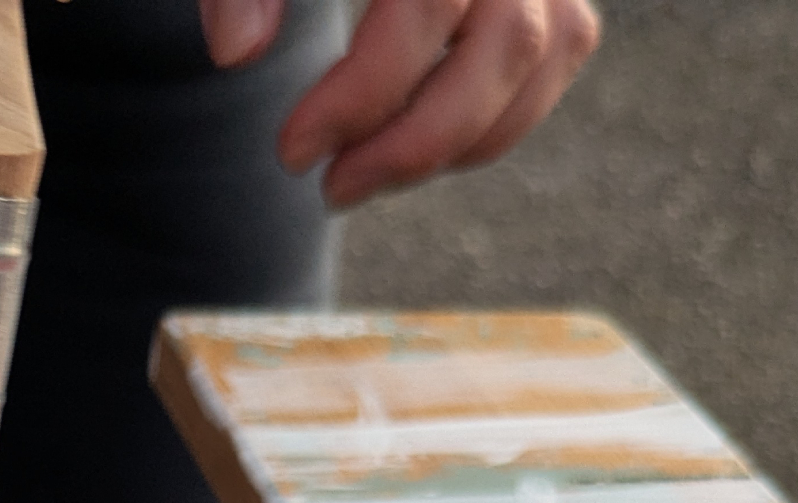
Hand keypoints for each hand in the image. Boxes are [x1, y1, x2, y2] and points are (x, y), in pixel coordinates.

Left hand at [201, 0, 601, 207]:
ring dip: (460, 141)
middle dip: (418, 141)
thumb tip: (237, 52)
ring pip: (545, 52)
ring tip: (367, 172)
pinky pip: (560, 50)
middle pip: (508, 41)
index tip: (293, 152)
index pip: (428, 4)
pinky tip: (415, 141)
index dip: (363, 92)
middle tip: (334, 189)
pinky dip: (498, 114)